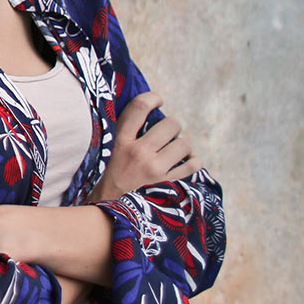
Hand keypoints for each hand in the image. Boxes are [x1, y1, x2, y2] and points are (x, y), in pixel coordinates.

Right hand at [89, 92, 203, 202]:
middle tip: (168, 132)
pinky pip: (192, 166)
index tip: (158, 101)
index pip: (140, 106)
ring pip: (184, 144)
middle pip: (171, 124)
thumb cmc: (110, 173)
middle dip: (173, 125)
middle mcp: (139, 152)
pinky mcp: (167, 183)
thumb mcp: (110, 148)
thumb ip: (125, 129)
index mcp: (121, 140)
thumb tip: (147, 109)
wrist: (109, 206)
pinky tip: (187, 162)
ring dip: (182, 145)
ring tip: (175, 149)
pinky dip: (194, 162)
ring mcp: (155, 169)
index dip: (153, 98)